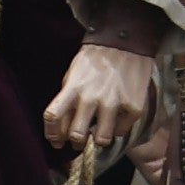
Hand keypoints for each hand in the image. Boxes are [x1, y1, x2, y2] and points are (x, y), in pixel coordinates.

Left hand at [46, 36, 164, 160]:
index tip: (57, 142)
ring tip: (101, 130)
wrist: (125, 41)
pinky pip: (121, 130)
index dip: (52, 134)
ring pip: (101, 139)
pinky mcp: (133, 107)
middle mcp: (91, 97)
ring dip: (99, 138)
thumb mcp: (73, 75)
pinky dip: (118, 127)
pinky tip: (118, 116)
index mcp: (73, 88)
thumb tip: (62, 128)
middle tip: (79, 141)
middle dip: (76, 142)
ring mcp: (113, 103)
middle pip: (76, 135)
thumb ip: (67, 99)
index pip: (53, 117)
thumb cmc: (95, 59)